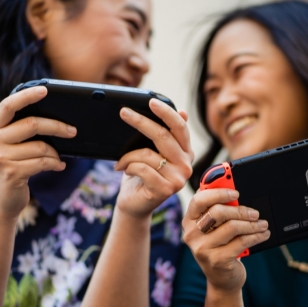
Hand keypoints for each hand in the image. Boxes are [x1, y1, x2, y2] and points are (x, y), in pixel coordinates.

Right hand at [0, 87, 76, 220]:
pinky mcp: (10, 173)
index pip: (8, 105)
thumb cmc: (9, 170)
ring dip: (55, 152)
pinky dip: (55, 163)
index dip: (27, 96)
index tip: (45, 90)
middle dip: (57, 126)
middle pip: (32, 123)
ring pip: (40, 146)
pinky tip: (58, 166)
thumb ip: (18, 132)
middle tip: (73, 130)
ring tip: (58, 158)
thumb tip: (53, 119)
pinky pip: (43, 162)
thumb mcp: (7, 148)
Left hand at [113, 99, 193, 218]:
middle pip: (163, 136)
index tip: (151, 101)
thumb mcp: (154, 153)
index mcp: (186, 152)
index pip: (180, 127)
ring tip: (120, 161)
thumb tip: (183, 112)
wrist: (135, 204)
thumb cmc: (142, 176)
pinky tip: (125, 171)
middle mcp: (186, 165)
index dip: (166, 112)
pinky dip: (128, 167)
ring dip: (127, 156)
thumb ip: (167, 135)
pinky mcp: (165, 189)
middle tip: (124, 112)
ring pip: (147, 154)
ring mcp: (178, 178)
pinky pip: (141, 168)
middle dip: (140, 122)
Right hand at [182, 189, 269, 293]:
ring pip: (232, 227)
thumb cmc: (220, 247)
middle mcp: (192, 234)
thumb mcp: (215, 228)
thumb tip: (233, 189)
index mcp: (189, 220)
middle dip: (240, 210)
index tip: (236, 193)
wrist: (222, 279)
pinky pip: (241, 242)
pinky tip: (262, 234)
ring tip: (262, 224)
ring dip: (252, 224)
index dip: (218, 192)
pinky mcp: (217, 260)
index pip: (199, 199)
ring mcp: (203, 248)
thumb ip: (219, 209)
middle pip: (217, 212)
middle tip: (255, 213)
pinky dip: (256, 236)